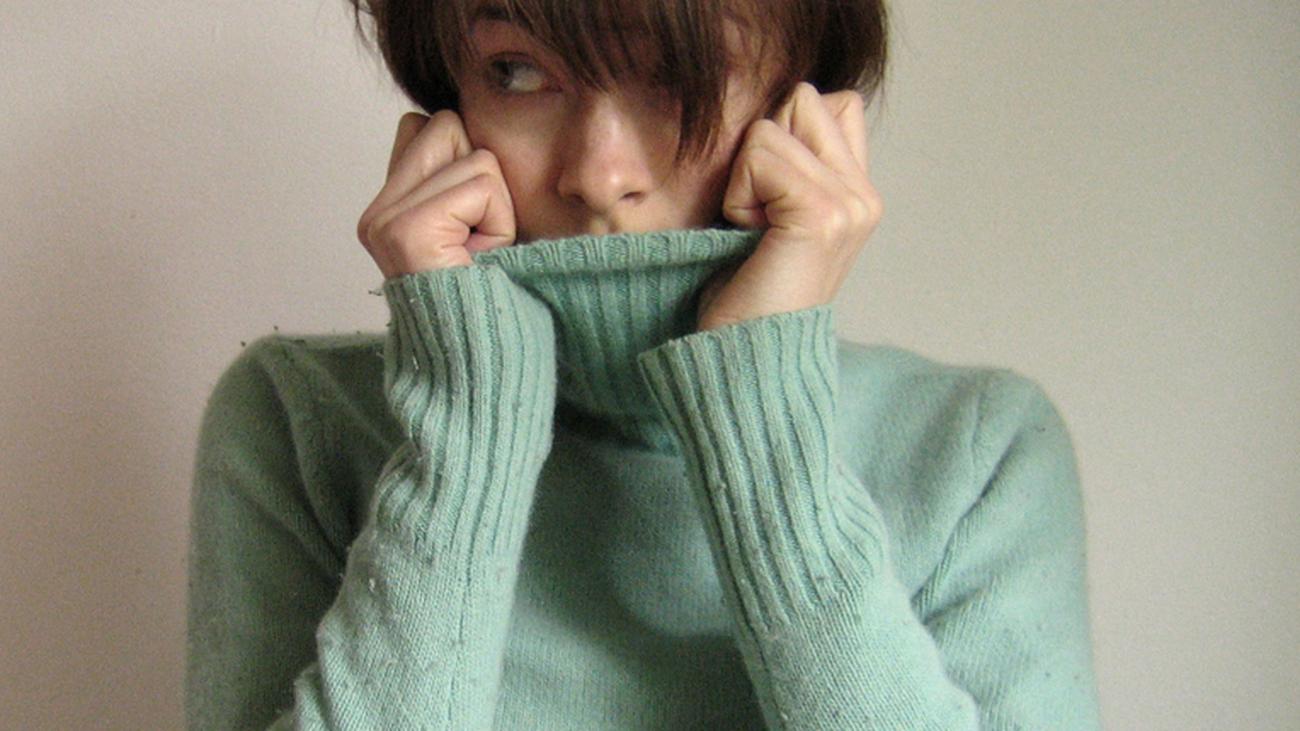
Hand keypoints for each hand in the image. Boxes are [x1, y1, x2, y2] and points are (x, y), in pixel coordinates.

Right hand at [356, 111, 516, 277]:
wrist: (485, 351)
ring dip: (498, 208)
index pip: (420, 126)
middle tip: (477, 236)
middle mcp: (377, 214)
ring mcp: (387, 220)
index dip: (466, 162)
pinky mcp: (410, 229)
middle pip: (446, 125)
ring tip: (480, 251)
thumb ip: (457, 176)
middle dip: (483, 177)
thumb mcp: (475, 227)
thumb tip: (461, 120)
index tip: (468, 224)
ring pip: (476, 157)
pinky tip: (482, 257)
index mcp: (385, 209)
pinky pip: (483, 187)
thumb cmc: (490, 290)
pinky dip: (500, 222)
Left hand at [697, 82, 883, 330]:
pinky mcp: (824, 214)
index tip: (767, 208)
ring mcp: (852, 205)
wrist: (741, 361)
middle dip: (762, 151)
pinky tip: (749, 238)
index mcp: (859, 195)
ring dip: (745, 178)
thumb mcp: (772, 217)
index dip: (781, 139)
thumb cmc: (741, 296)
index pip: (831, 102)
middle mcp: (866, 197)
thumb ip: (792, 164)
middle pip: (804, 100)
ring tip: (753, 234)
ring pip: (776, 123)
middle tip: (758, 221)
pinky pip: (761, 153)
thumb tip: (781, 108)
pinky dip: (739, 194)